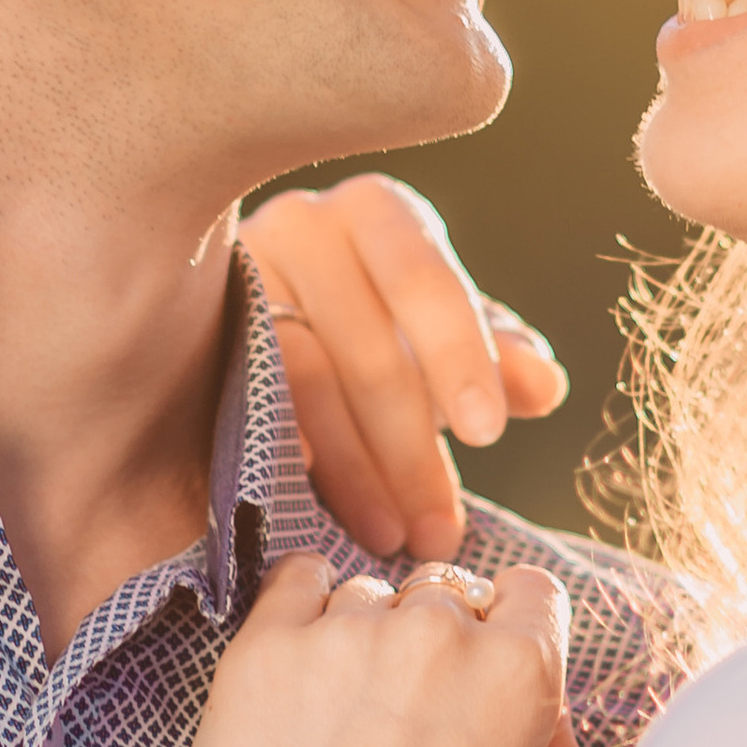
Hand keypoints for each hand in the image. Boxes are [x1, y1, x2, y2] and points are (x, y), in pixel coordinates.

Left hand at [167, 552, 586, 746]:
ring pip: (370, 597)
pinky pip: (296, 582)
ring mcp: (344, 633)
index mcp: (517, 678)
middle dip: (436, 646)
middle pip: (448, 596)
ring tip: (341, 730)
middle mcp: (437, 636)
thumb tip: (545, 708)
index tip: (480, 676)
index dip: (512, 634)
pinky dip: (303, 613)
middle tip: (403, 726)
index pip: (533, 595)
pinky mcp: (264, 646)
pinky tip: (300, 677)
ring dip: (365, 641)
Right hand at [242, 176, 568, 560]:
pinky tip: (316, 503)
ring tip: (392, 535)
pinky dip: (285, 452)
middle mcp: (302, 225)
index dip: (457, 356)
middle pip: (363, 347)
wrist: (275, 309)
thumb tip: (546, 388)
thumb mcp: (445, 333)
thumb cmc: (383, 318)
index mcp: (378, 211)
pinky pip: (244, 402)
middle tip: (440, 532)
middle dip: (409, 449)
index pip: (422, 280)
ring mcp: (242, 277)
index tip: (487, 432)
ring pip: (301, 382)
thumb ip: (498, 357)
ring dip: (354, 471)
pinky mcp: (200, 331)